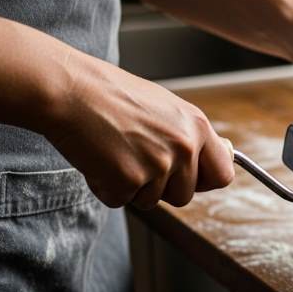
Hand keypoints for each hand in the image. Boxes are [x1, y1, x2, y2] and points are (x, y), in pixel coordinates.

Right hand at [42, 53, 234, 208]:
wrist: (69, 90)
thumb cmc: (111, 95)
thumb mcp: (166, 107)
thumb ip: (189, 135)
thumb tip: (218, 157)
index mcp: (197, 126)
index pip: (223, 174)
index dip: (204, 181)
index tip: (191, 179)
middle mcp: (183, 147)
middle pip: (185, 195)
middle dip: (161, 187)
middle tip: (135, 157)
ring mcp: (157, 166)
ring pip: (153, 201)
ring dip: (132, 186)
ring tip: (116, 151)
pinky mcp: (128, 181)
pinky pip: (121, 200)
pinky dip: (106, 187)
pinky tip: (99, 158)